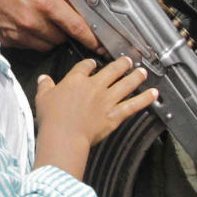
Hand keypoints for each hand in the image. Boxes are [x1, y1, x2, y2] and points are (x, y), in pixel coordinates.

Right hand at [0, 0, 99, 50]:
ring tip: (43, 20)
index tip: (101, 45)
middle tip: (61, 20)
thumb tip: (73, 0)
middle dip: (65, 32)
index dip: (92, 39)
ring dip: (49, 37)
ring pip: (45, 45)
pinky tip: (27, 23)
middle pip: (61, 39)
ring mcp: (18, 32)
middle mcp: (32, 21)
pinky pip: (27, 45)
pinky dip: (31, 38)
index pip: (76, 27)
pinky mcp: (6, 38)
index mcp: (44, 1)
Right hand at [35, 55, 157, 177]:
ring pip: (126, 84)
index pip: (85, 66)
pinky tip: (154, 93)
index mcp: (76, 80)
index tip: (93, 63)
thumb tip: (44, 79)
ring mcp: (107, 100)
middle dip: (121, 64)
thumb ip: (45, 86)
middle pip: (111, 70)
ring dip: (136, 77)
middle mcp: (95, 86)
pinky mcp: (115, 115)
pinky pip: (134, 105)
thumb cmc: (52, 119)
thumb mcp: (43, 98)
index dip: (90, 63)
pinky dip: (145, 99)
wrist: (65, 136)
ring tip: (142, 71)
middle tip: (127, 60)